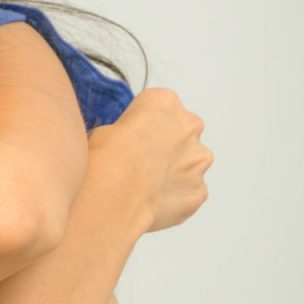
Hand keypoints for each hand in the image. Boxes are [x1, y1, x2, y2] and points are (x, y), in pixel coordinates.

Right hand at [89, 88, 213, 232]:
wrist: (115, 195)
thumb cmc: (107, 160)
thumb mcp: (104, 129)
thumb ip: (127, 131)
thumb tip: (122, 145)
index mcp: (165, 102)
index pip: (160, 107)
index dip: (146, 126)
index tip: (136, 137)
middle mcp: (189, 127)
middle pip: (182, 133)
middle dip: (167, 147)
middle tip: (142, 163)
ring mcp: (198, 160)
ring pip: (189, 164)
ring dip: (174, 172)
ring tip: (146, 186)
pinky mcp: (199, 190)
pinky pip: (189, 192)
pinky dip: (175, 197)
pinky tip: (153, 200)